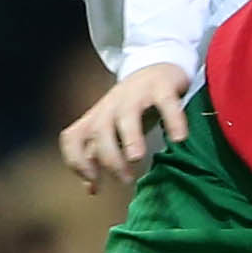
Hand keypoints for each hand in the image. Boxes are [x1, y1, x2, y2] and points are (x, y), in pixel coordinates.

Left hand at [59, 62, 191, 192]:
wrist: (157, 64)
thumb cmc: (133, 106)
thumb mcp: (113, 130)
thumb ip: (100, 155)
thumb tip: (91, 188)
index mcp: (97, 117)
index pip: (73, 138)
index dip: (77, 161)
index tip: (95, 183)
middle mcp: (112, 105)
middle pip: (100, 131)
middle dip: (110, 157)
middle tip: (126, 179)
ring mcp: (136, 94)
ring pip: (126, 115)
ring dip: (130, 137)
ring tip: (137, 157)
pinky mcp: (162, 86)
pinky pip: (165, 103)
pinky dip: (172, 120)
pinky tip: (178, 139)